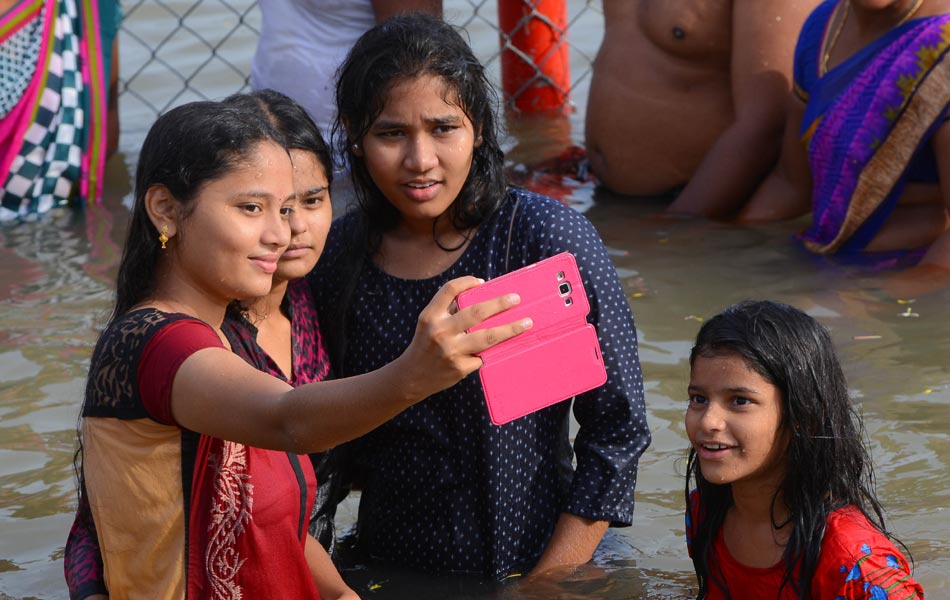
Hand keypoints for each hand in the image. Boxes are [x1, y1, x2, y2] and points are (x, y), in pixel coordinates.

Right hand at [399, 276, 530, 398]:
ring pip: (488, 337)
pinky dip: (489, 351)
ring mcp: (451, 351)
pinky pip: (482, 356)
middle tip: (516, 299)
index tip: (483, 282)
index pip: (450, 290)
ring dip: (510, 329)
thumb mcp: (429, 323)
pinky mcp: (460, 368)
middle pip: (476, 312)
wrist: (412, 377)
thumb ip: (449, 310)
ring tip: (526, 322)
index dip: (467, 282)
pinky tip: (498, 349)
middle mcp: (440, 331)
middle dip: (500, 304)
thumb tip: (482, 295)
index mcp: (430, 316)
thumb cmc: (426, 344)